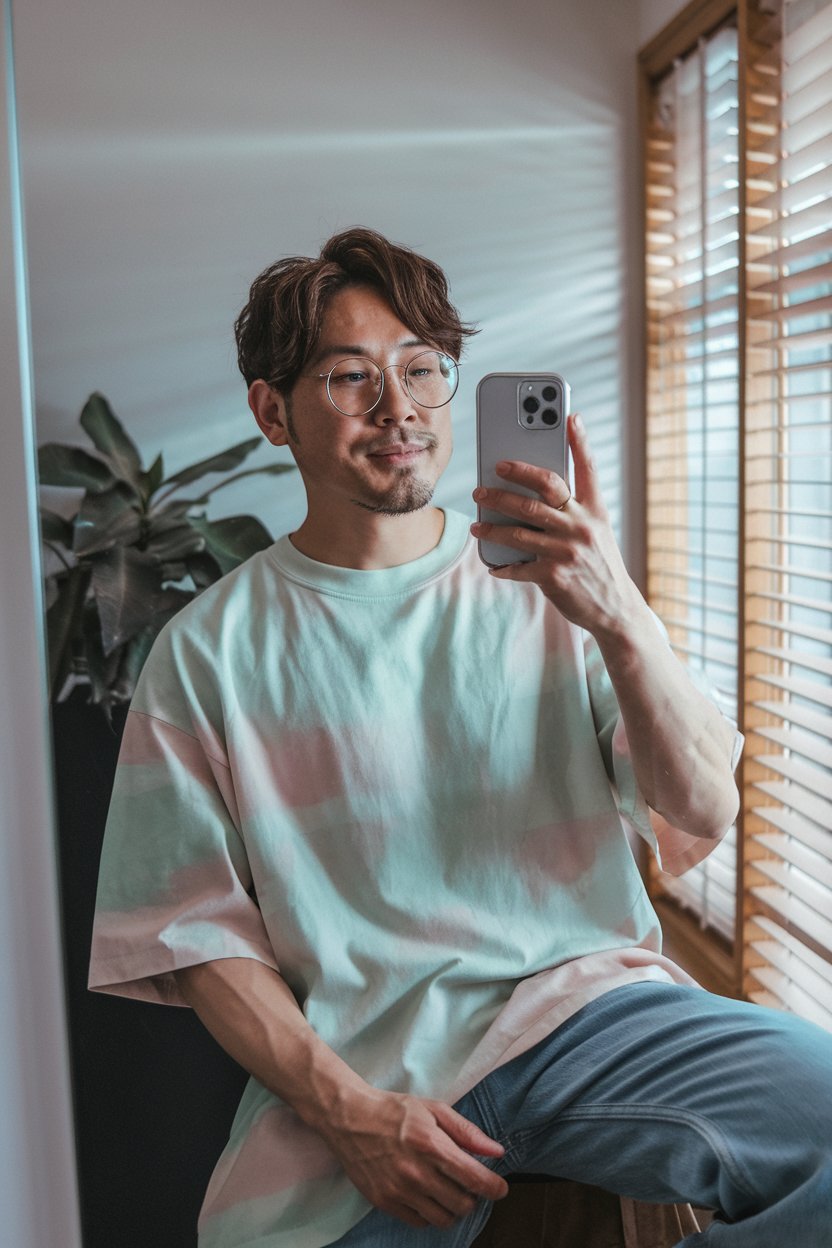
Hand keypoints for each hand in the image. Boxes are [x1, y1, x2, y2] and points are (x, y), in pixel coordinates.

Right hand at [318, 1085, 508, 1228]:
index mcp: (431, 1144)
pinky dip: (430, 1213)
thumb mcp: (433, 1109)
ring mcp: (398, 1190)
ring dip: (453, 1208)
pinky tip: (427, 1194)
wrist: (349, 1119)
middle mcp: (416, 1172)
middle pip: (462, 1204)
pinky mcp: (384, 1202)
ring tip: (448, 1189)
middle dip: (473, 1196)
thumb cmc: (393, 1111)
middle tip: (467, 1183)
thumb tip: (496, 1151)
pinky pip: (420, 1222)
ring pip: (443, 1218)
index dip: (494, 1187)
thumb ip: (466, 1131)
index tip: (500, 1187)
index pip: (474, 1178)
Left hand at [471, 413, 641, 637]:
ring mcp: (567, 551)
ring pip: (520, 529)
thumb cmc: (600, 567)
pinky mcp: (553, 576)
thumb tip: (538, 495)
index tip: (570, 416)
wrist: (616, 610)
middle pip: (539, 495)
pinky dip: (503, 566)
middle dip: (507, 484)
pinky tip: (493, 565)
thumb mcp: (598, 533)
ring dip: (492, 526)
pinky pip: (519, 566)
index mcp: (595, 512)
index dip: (580, 441)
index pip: (587, 470)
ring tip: (476, 524)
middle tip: (484, 483)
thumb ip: (575, 511)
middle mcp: (581, 526)